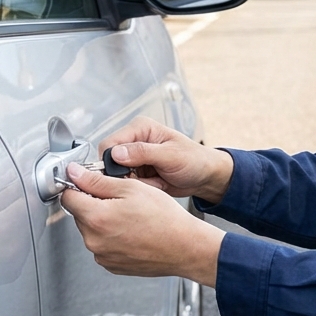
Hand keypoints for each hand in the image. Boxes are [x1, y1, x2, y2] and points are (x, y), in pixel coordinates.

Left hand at [61, 162, 224, 285]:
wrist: (185, 248)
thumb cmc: (165, 219)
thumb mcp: (131, 188)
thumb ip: (97, 181)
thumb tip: (75, 173)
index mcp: (95, 218)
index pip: (68, 197)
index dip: (78, 186)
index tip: (89, 183)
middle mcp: (94, 241)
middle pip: (80, 214)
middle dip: (95, 204)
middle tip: (122, 200)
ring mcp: (102, 256)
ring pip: (93, 230)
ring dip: (104, 221)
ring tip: (131, 217)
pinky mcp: (112, 266)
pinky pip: (104, 246)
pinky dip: (113, 238)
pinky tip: (133, 232)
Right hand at [100, 117, 233, 203]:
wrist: (205, 177)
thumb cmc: (195, 160)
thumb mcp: (170, 155)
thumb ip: (143, 152)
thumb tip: (117, 153)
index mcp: (140, 128)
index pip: (110, 143)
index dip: (111, 161)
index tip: (124, 174)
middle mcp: (134, 140)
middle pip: (109, 161)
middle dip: (125, 175)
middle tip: (145, 180)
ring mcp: (135, 157)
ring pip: (117, 175)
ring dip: (134, 182)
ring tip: (154, 181)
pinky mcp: (138, 171)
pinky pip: (128, 183)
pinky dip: (140, 187)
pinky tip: (155, 184)